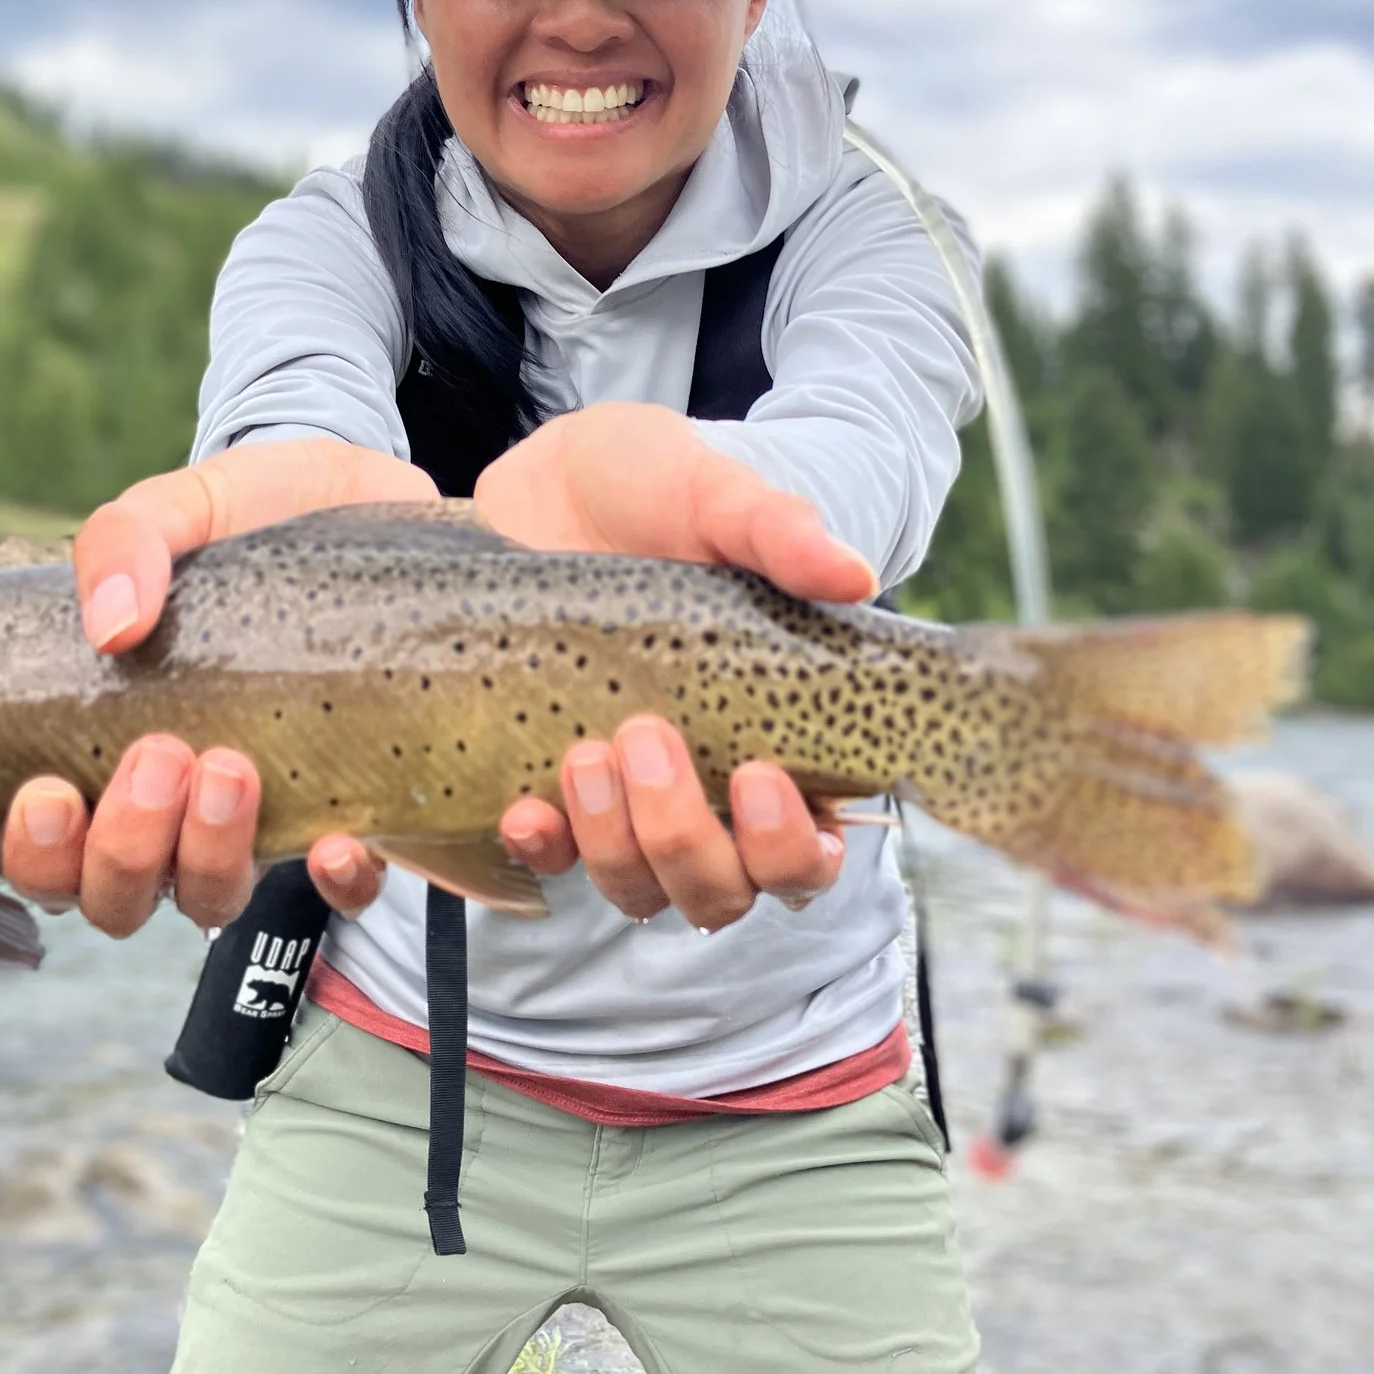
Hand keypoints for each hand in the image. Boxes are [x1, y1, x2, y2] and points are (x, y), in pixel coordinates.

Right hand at [3, 439, 442, 932]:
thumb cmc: (244, 517)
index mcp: (101, 745)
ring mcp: (260, 819)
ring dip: (208, 857)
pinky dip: (337, 884)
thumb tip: (110, 627)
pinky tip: (339, 841)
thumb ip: (124, 543)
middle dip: (124, 848)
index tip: (48, 791)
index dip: (32, 855)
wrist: (361, 495)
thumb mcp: (179, 508)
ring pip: (209, 898)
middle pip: (114, 895)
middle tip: (157, 755)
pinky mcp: (355, 811)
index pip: (41, 851)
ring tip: (231, 768)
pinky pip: (344, 893)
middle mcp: (171, 806)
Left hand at [473, 405, 874, 926]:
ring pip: (638, 890)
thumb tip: (851, 574)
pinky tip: (522, 809)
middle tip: (646, 739)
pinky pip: (546, 860)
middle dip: (685, 841)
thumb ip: (776, 530)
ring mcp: (620, 799)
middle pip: (720, 891)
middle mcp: (703, 789)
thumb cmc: (651, 489)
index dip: (791, 846)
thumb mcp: (710, 493)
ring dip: (616, 845)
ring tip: (585, 755)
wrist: (541, 483)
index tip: (756, 775)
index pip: (808, 850)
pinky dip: (540, 849)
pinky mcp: (544, 787)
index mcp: (772, 737)